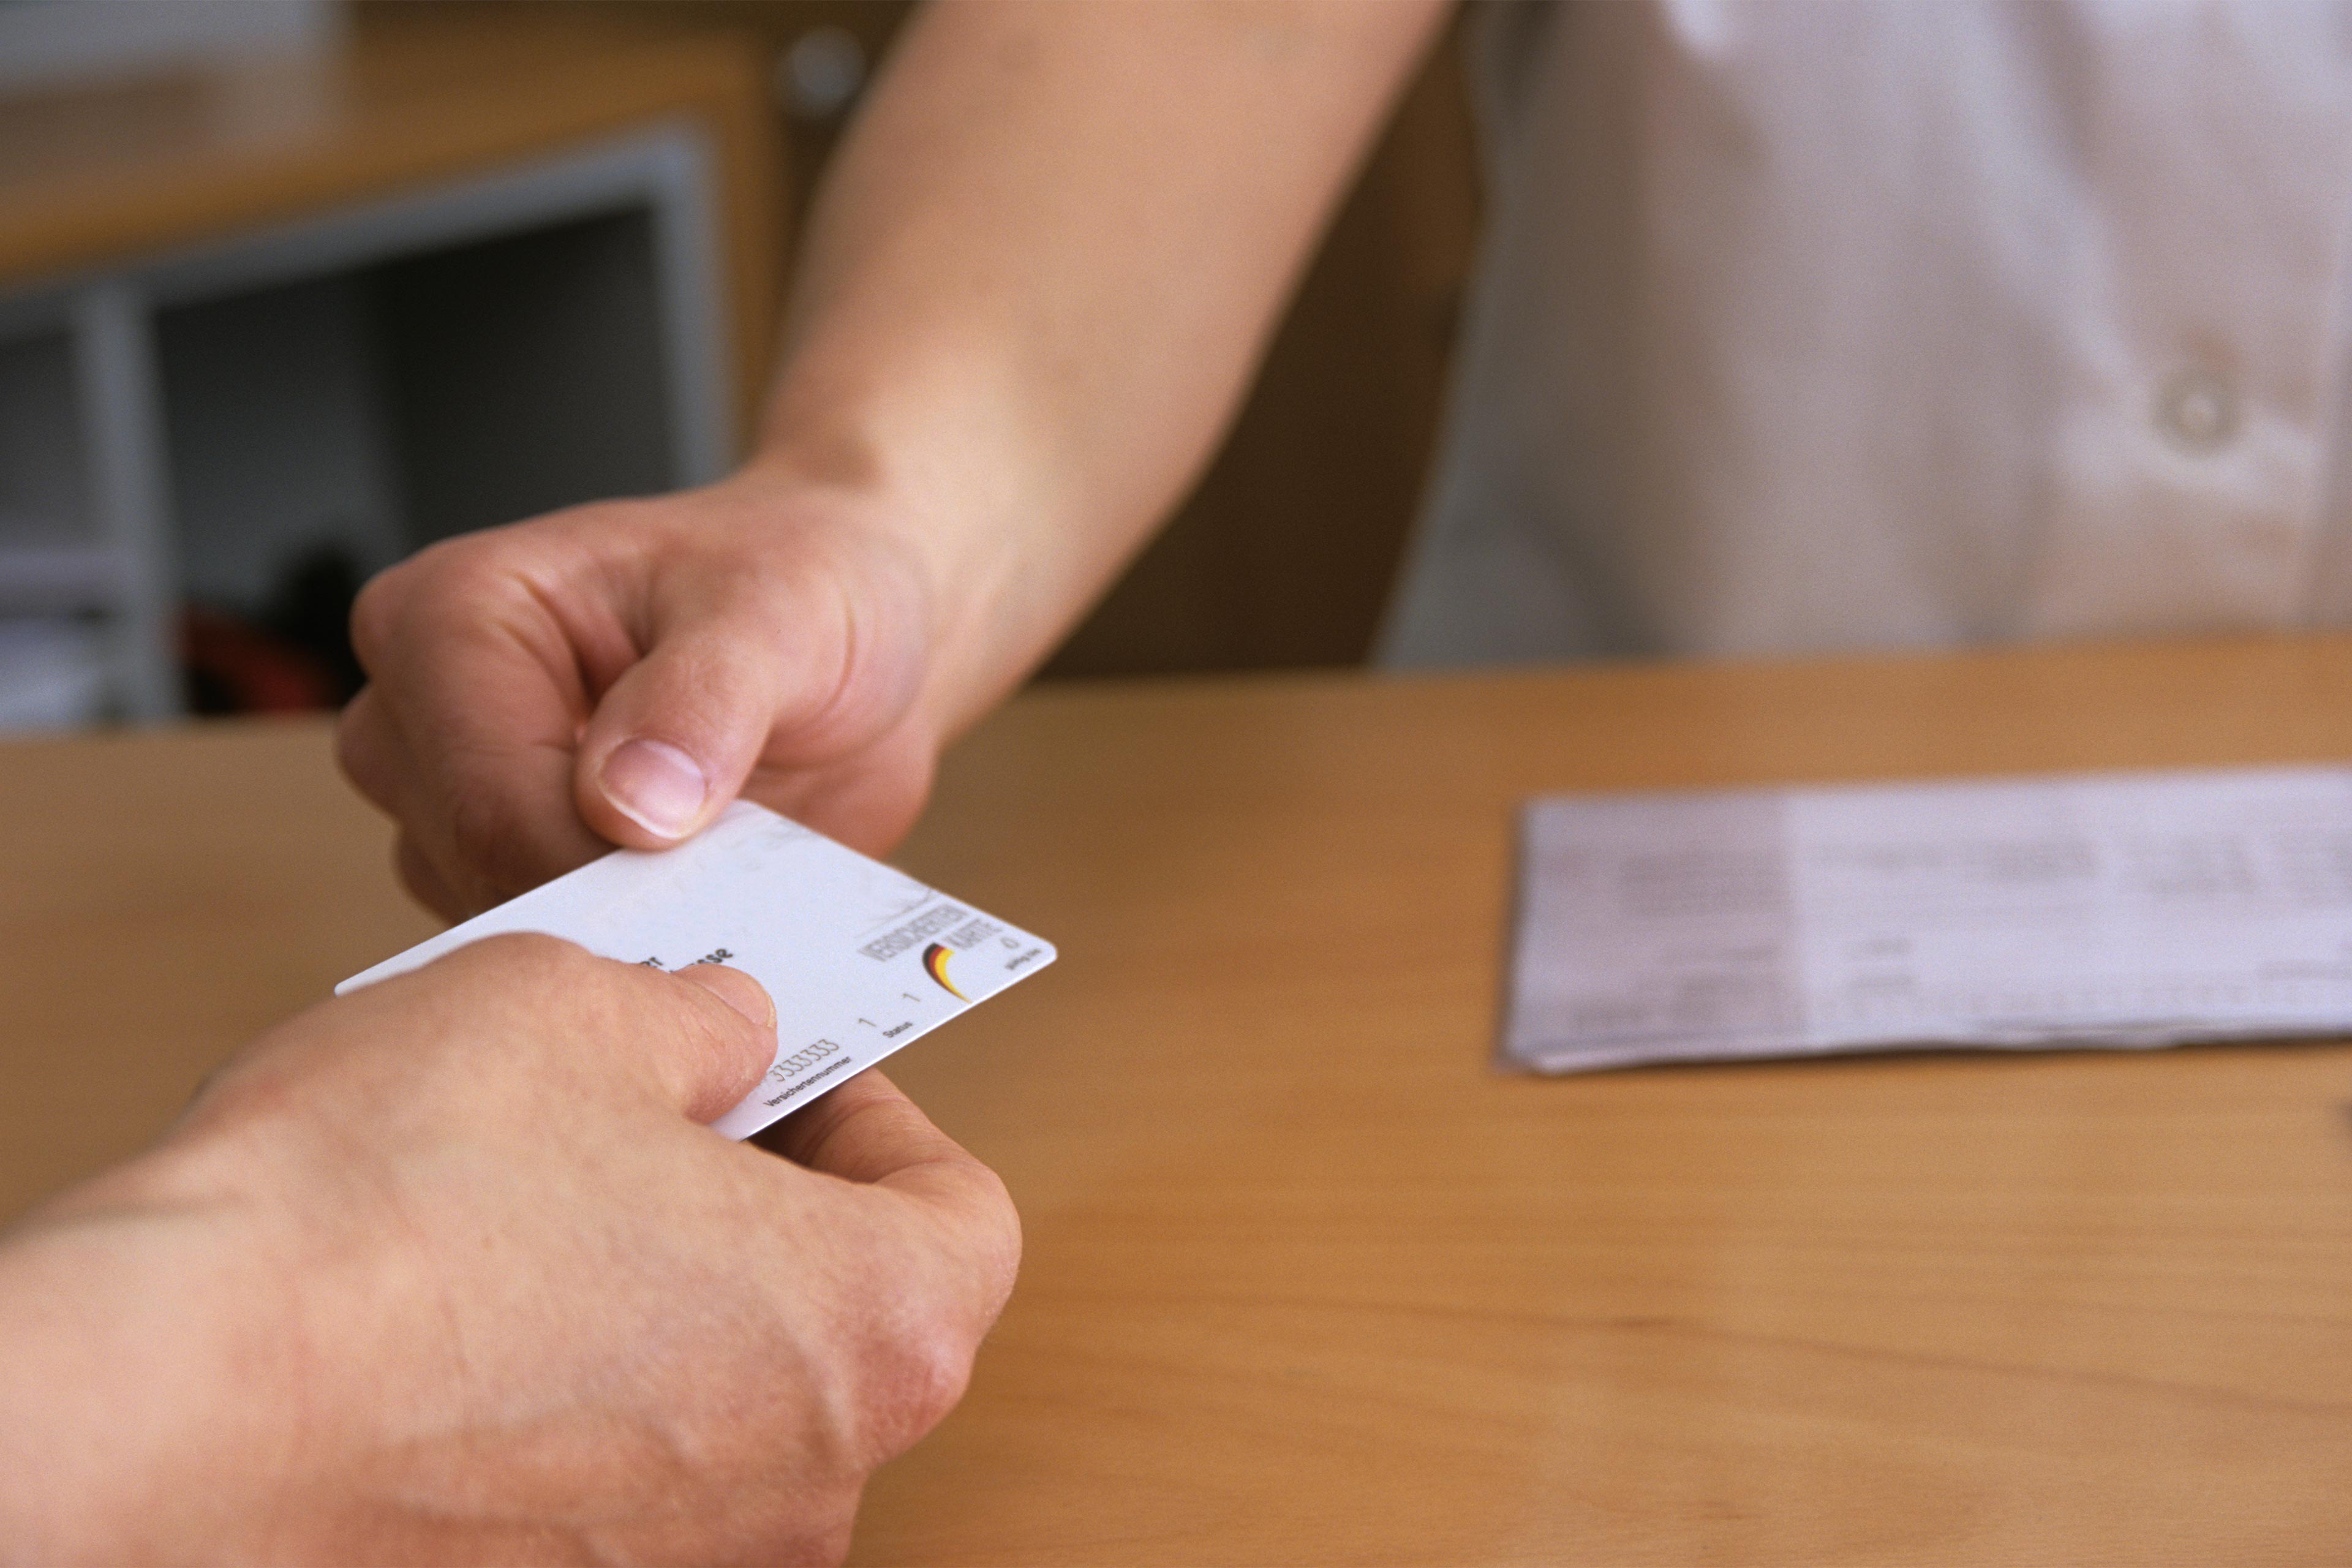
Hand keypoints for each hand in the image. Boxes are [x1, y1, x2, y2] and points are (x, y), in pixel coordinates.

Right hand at [0, 935, 1019, 1564]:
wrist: (161, 1410)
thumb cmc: (382, 1213)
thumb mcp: (580, 1006)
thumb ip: (704, 1018)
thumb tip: (728, 1029)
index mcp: (875, 1334)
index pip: (960, 1215)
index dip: (876, 1116)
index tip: (784, 1068)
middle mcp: (806, 1485)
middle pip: (840, 1312)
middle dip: (756, 1197)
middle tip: (645, 1108)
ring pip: (717, 1397)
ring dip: (655, 1292)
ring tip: (526, 1197)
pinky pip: (606, 1476)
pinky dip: (566, 1392)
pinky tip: (460, 1311)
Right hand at [338, 463, 938, 918]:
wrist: (859, 620)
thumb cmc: (800, 581)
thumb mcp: (779, 612)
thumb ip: (704, 698)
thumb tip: (629, 804)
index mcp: (450, 616)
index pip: (484, 798)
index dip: (596, 869)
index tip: (706, 896)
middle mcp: (422, 716)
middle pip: (477, 871)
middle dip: (610, 907)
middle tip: (736, 905)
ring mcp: (459, 805)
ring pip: (501, 925)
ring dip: (627, 933)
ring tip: (735, 893)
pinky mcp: (513, 870)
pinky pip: (549, 953)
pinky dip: (642, 945)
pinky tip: (718, 917)